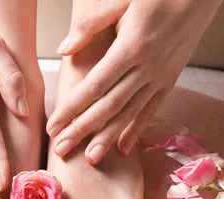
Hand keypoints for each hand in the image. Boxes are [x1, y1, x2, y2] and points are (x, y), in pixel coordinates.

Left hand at [47, 0, 223, 163]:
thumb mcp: (122, 1)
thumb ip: (91, 24)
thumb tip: (65, 49)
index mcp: (131, 47)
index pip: (94, 86)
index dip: (72, 108)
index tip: (54, 126)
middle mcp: (147, 68)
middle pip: (109, 106)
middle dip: (83, 130)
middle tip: (62, 149)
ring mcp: (161, 77)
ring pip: (130, 113)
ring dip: (108, 137)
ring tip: (89, 158)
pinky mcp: (170, 80)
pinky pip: (151, 110)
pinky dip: (136, 129)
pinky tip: (123, 148)